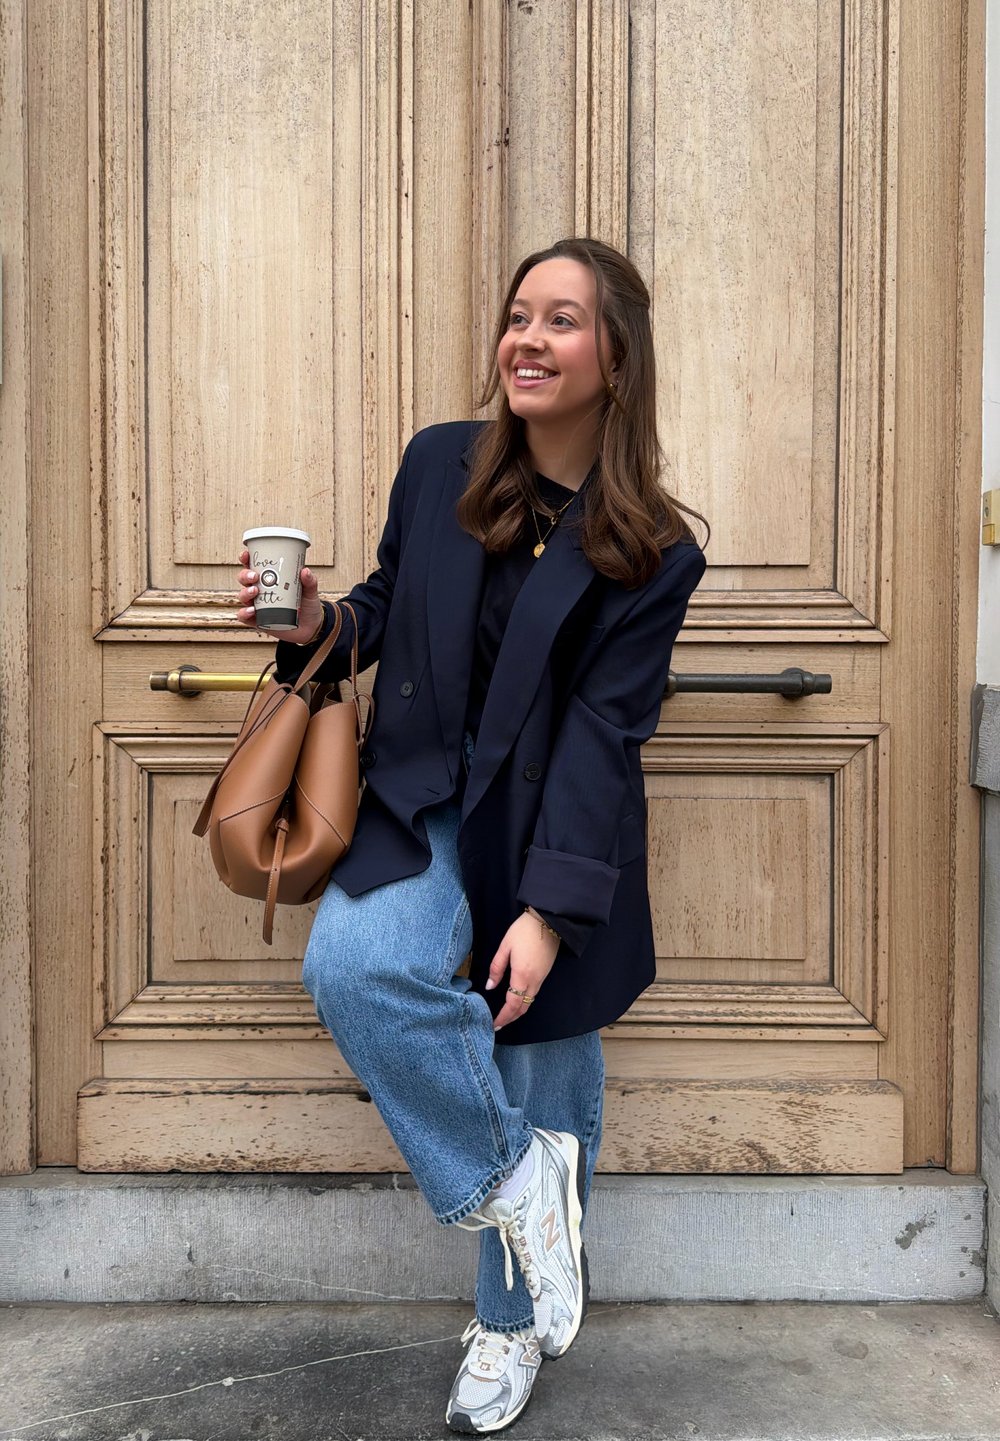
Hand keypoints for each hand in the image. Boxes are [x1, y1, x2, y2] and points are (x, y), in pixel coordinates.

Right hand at [236, 547, 324, 642]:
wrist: (311, 627)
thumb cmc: (307, 605)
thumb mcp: (310, 591)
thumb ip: (309, 581)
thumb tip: (305, 571)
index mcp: (269, 579)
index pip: (253, 566)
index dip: (246, 559)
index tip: (246, 554)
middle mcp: (260, 591)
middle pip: (244, 580)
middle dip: (245, 575)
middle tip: (255, 576)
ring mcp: (257, 605)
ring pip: (243, 596)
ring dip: (245, 592)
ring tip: (255, 591)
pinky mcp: (257, 620)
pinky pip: (244, 617)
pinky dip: (245, 613)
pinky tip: (252, 611)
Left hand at [486, 910, 560, 1030]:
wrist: (548, 920)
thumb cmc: (524, 931)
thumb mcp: (505, 947)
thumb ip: (496, 968)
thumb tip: (490, 986)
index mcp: (522, 976)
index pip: (512, 1004)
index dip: (503, 1017)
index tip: (494, 1024)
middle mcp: (534, 981)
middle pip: (523, 1007)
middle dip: (510, 1018)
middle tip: (498, 1024)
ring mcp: (542, 978)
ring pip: (530, 1001)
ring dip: (518, 1011)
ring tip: (505, 1015)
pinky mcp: (545, 973)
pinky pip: (534, 993)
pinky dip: (525, 1001)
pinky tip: (517, 999)